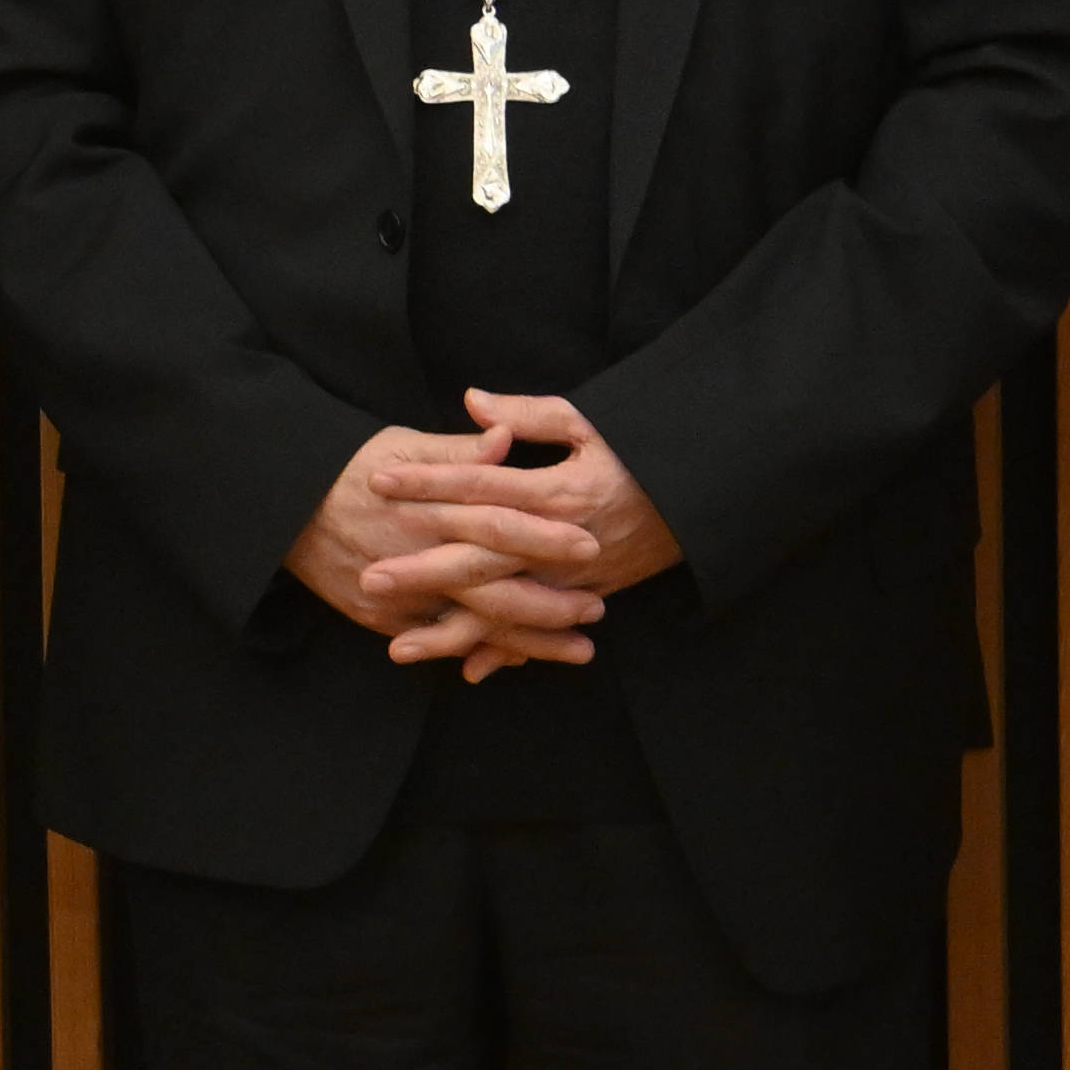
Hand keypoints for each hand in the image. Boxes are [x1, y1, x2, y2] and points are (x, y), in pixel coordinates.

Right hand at [290, 414, 612, 672]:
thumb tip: (507, 439)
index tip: (590, 545)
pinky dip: (482, 652)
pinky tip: (520, 659)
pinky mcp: (384, 620)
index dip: (545, 536)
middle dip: (550, 604)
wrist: (284, 510)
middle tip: (597, 611)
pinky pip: (441, 643)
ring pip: (475, 626)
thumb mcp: (402, 443)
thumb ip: (459, 450)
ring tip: (579, 650)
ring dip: (529, 641)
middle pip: (494, 586)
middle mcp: (420, 555)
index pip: (499, 521)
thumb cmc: (350, 469)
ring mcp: (401, 595)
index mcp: (430, 507)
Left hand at [391, 388, 684, 674]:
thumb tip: (472, 401)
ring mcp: (573, 579)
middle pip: (481, 558)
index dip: (429, 483)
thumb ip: (529, 415)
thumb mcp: (590, 423)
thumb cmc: (639, 454)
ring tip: (399, 646)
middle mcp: (561, 542)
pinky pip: (540, 632)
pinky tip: (466, 669)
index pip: (480, 486)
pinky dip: (507, 653)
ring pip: (505, 610)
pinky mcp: (586, 599)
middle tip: (370, 578)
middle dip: (423, 570)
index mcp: (557, 491)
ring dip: (453, 631)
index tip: (380, 481)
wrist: (699, 503)